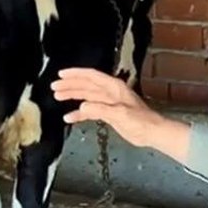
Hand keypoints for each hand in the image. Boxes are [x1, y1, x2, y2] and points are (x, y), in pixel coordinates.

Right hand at [51, 67, 189, 162]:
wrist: (152, 133)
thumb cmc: (141, 121)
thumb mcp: (120, 115)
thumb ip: (100, 110)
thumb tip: (81, 107)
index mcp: (114, 88)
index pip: (91, 76)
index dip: (76, 74)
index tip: (61, 74)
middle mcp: (110, 92)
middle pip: (86, 85)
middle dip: (70, 85)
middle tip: (55, 87)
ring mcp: (109, 103)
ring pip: (86, 96)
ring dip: (72, 96)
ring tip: (58, 96)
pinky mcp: (109, 113)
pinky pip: (90, 110)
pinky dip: (80, 113)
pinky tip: (69, 117)